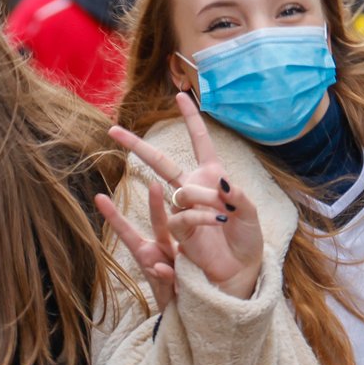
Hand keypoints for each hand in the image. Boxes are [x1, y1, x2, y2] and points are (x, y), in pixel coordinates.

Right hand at [100, 93, 265, 301]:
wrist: (241, 269)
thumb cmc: (247, 239)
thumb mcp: (251, 214)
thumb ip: (238, 196)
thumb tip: (221, 183)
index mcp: (212, 176)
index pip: (199, 141)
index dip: (190, 118)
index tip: (179, 95)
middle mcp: (192, 189)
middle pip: (160, 162)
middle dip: (136, 145)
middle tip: (112, 129)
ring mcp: (182, 210)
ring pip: (177, 193)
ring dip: (204, 202)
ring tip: (224, 216)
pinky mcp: (178, 232)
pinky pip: (182, 218)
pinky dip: (201, 219)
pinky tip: (218, 223)